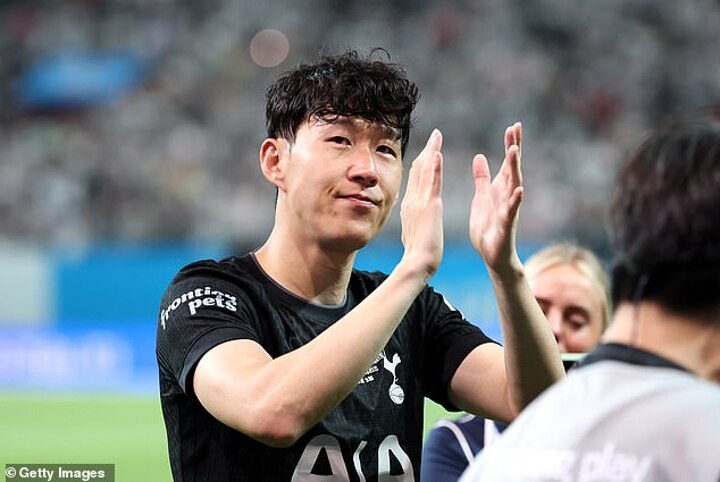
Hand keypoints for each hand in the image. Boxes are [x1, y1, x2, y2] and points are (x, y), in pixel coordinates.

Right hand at [399, 128, 443, 278]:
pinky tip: (437, 153)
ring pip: (425, 171)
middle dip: (428, 150)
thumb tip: (409, 217)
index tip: (429, 149)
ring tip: (437, 136)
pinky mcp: (430, 207)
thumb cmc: (418, 255)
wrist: (417, 264)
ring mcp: (420, 202)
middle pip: (419, 169)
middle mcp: (412, 200)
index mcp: (410, 206)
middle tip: (435, 135)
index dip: (423, 162)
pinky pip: (433, 183)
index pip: (416, 178)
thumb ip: (412, 221)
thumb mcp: (412, 232)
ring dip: (432, 151)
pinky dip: (434, 166)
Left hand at [469, 122, 522, 274]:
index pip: (507, 162)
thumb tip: (480, 156)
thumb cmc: (488, 227)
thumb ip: (482, 178)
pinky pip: (512, 210)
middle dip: (514, 148)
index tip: (513, 125)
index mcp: (500, 189)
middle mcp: (508, 195)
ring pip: (513, 184)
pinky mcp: (506, 224)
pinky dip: (515, 200)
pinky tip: (520, 190)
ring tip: (514, 150)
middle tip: (515, 128)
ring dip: (514, 167)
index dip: (510, 144)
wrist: (492, 254)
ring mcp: (509, 209)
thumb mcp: (481, 197)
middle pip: (512, 168)